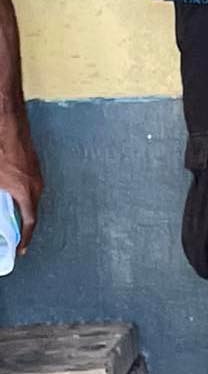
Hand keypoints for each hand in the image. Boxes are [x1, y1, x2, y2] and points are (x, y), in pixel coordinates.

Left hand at [0, 116, 42, 252]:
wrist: (9, 124)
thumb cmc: (1, 150)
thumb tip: (2, 206)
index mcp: (25, 191)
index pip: (29, 221)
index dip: (25, 238)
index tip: (21, 249)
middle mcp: (36, 185)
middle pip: (32, 211)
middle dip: (23, 226)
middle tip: (15, 237)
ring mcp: (37, 175)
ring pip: (32, 199)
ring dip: (23, 209)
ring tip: (12, 216)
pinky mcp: (34, 167)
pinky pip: (32, 188)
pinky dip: (24, 196)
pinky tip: (12, 193)